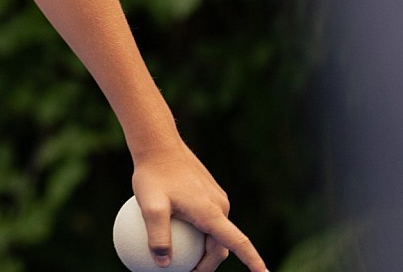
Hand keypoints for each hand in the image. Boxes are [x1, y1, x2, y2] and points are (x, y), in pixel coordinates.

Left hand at [131, 142, 266, 271]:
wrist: (157, 142)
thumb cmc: (152, 173)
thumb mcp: (148, 206)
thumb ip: (157, 236)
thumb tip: (163, 264)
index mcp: (211, 213)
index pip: (239, 244)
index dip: (253, 262)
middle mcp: (219, 206)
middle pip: (221, 246)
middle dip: (209, 265)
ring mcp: (215, 198)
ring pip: (215, 232)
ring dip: (204, 249)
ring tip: (183, 259)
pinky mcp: (207, 192)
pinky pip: (207, 218)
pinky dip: (198, 232)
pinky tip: (176, 233)